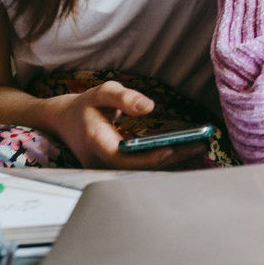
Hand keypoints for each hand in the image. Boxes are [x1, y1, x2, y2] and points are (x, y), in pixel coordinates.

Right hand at [43, 81, 202, 169]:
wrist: (63, 121)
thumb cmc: (85, 106)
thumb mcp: (102, 93)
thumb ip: (123, 97)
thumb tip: (149, 107)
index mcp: (96, 143)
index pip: (123, 158)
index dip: (147, 158)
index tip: (171, 148)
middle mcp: (102, 162)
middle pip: (139, 169)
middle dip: (171, 159)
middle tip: (200, 145)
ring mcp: (108, 169)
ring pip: (141, 171)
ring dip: (171, 162)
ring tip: (199, 147)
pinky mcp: (116, 170)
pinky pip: (140, 169)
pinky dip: (162, 162)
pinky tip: (184, 151)